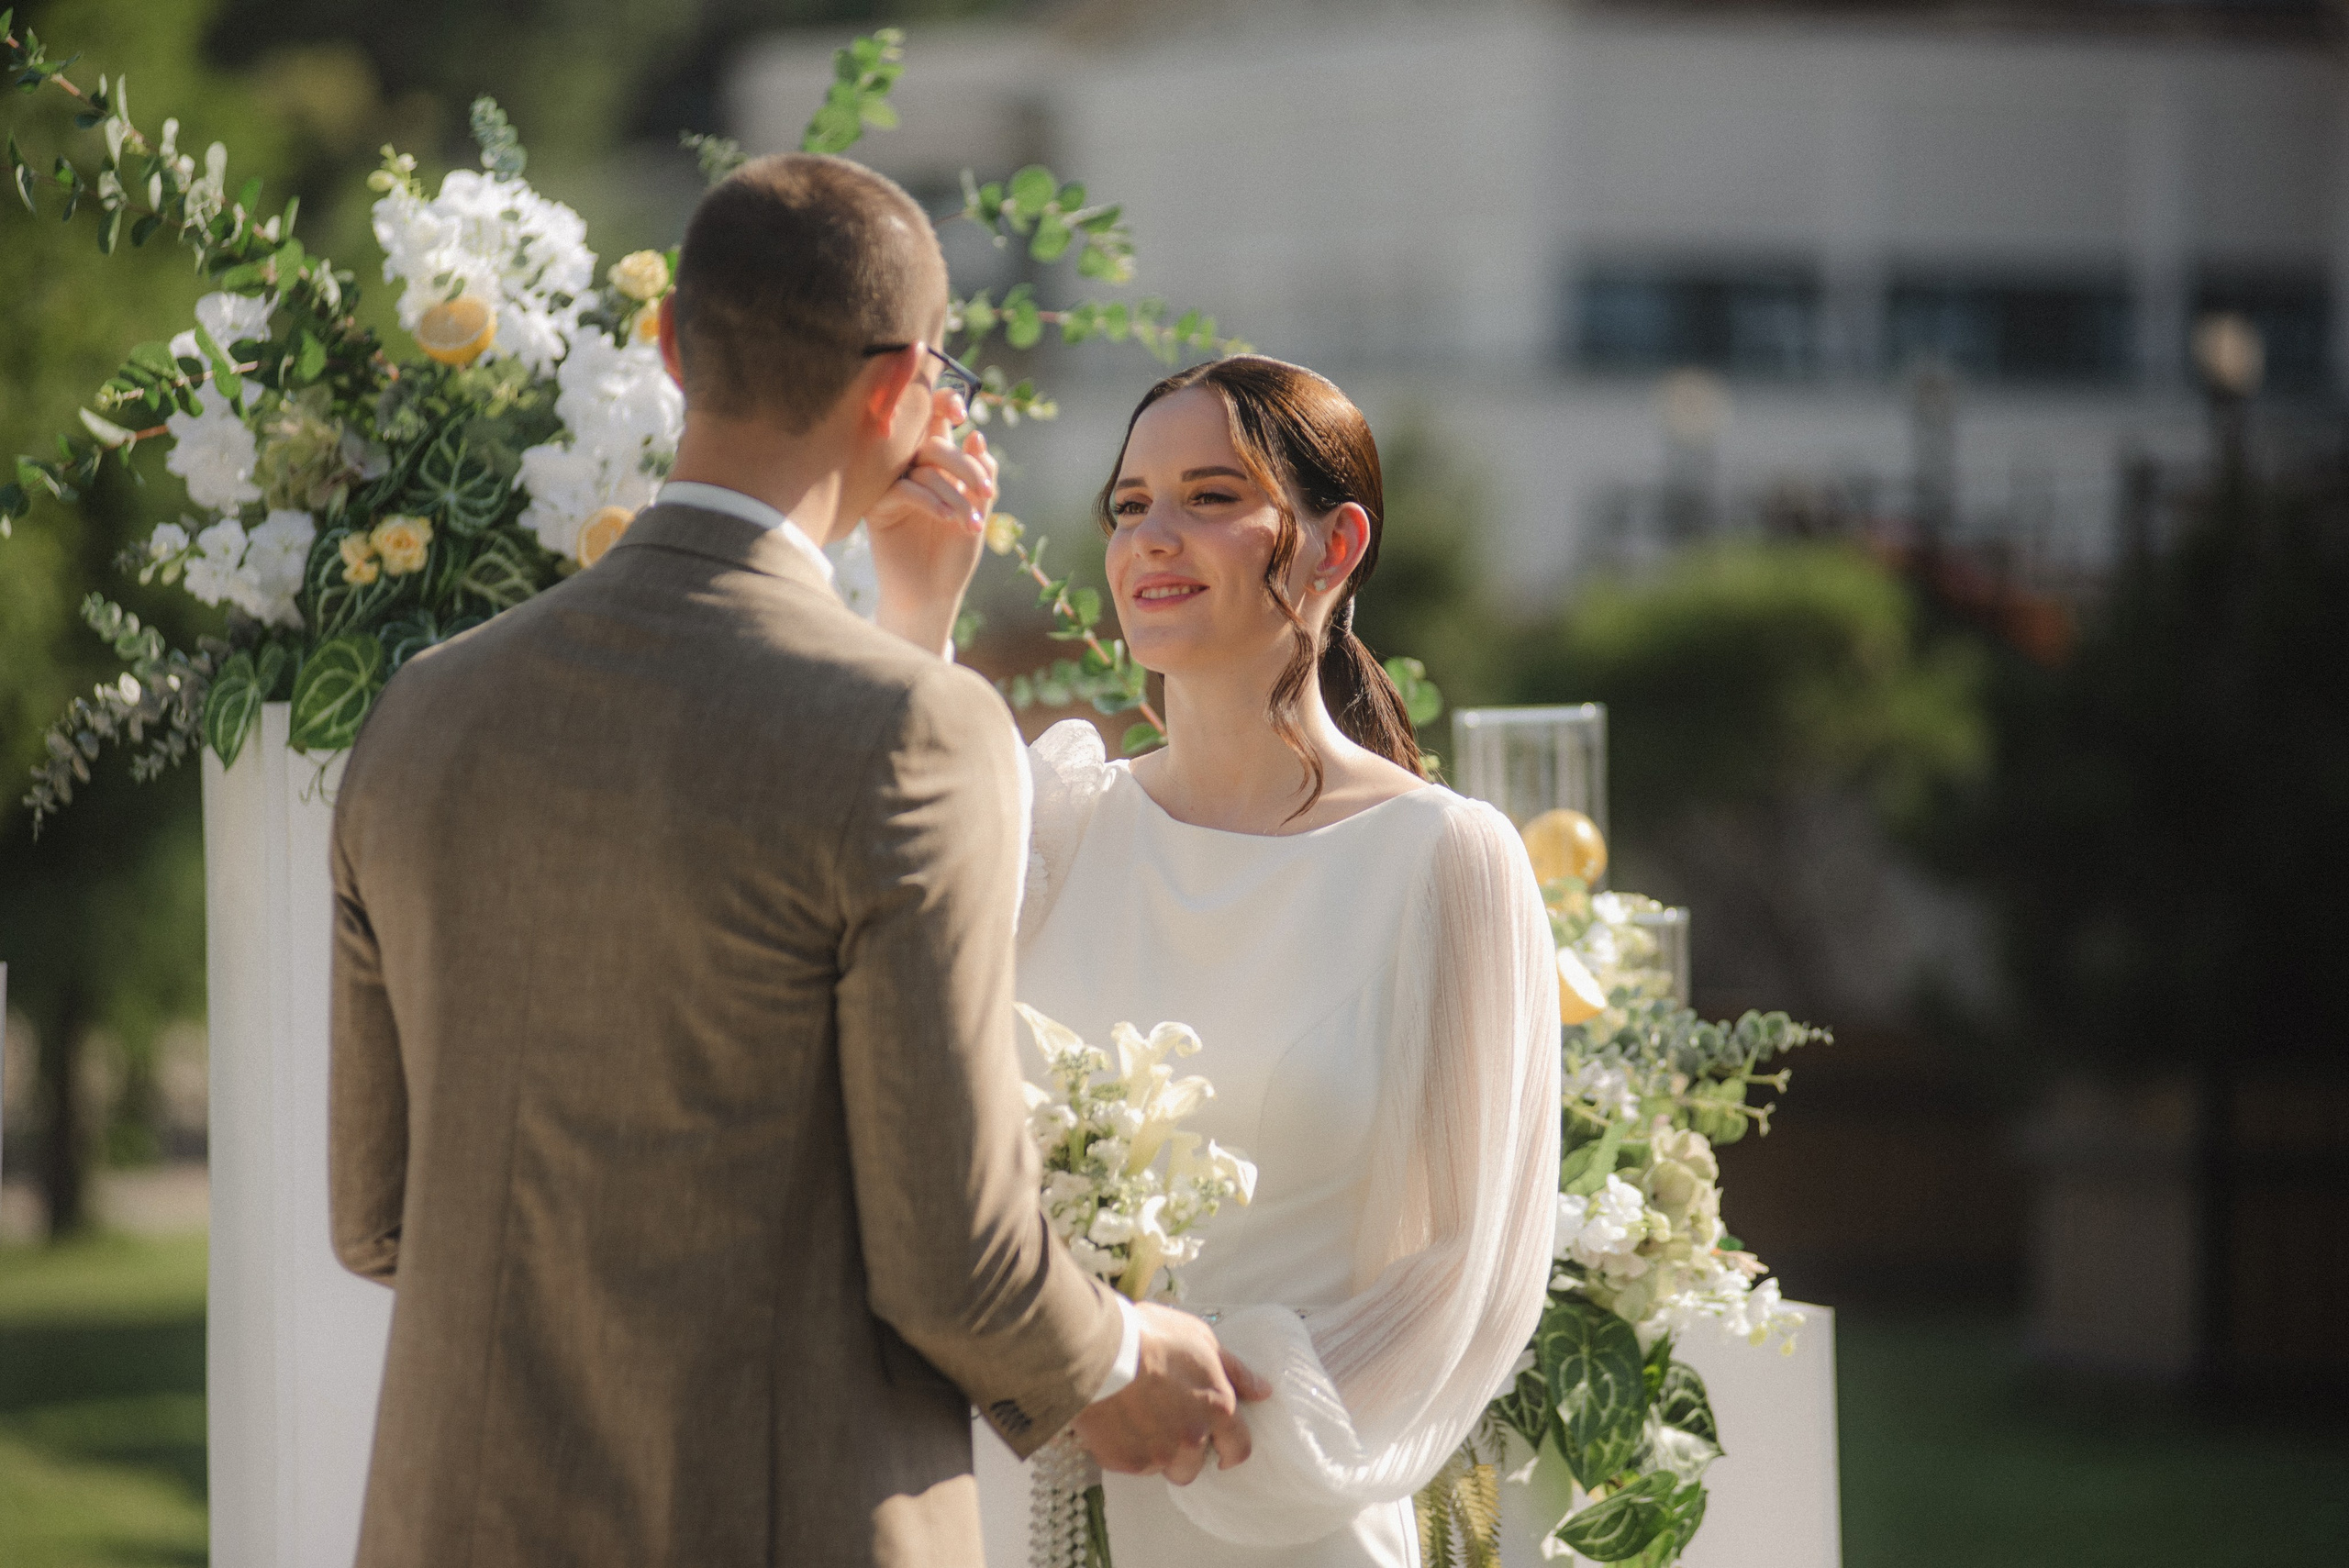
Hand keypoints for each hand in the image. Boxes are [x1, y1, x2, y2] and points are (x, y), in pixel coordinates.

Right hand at [867, 390, 996, 653]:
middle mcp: (912, 468)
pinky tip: (947, 519)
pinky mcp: (878, 506)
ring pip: (923, 467)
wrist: (932, 594)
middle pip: (934, 443)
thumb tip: (977, 435)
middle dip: (965, 466)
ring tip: (970, 524)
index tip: (962, 412)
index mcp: (936, 462)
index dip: (946, 404)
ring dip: (953, 493)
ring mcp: (893, 485)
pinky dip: (930, 500)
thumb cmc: (953, 554)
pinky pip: (904, 489)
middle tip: (985, 493)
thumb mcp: (977, 512)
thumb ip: (980, 475)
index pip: (936, 420)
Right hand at [1071, 1302, 1272, 1484]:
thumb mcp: (1202, 1340)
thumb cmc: (1151, 1336)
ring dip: (1154, 1452)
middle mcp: (1191, 1439)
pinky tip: (1116, 1421)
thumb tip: (1263, 1390)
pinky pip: (1130, 1464)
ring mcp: (1156, 1454)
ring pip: (1161, 1468)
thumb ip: (1235, 1370)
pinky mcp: (1124, 1461)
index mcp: (1217, 1409)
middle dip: (1183, 1452)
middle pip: (1193, 1467)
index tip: (1219, 1447)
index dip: (1229, 1450)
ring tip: (1138, 1420)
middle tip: (1165, 1423)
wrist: (1099, 1349)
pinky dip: (1125, 1448)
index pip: (1239, 1450)